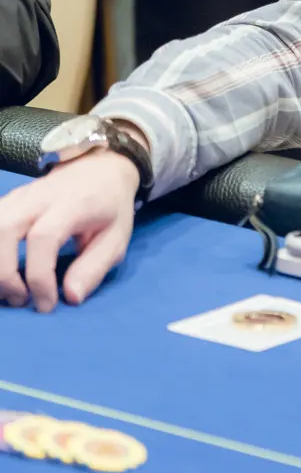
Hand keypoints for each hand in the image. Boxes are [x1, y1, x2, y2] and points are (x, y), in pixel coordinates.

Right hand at [0, 152, 138, 313]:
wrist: (101, 168)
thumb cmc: (110, 206)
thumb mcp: (116, 238)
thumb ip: (94, 267)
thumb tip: (70, 297)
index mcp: (72, 204)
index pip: (43, 237)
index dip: (39, 275)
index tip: (47, 304)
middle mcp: (39, 197)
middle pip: (4, 229)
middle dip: (4, 273)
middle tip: (21, 299)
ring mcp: (19, 196)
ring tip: (8, 290)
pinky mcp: (9, 201)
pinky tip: (3, 272)